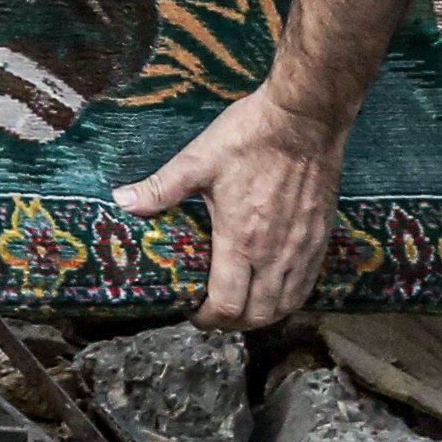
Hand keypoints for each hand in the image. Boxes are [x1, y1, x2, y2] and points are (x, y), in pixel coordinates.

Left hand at [114, 90, 342, 330]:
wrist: (306, 118)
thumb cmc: (252, 136)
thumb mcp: (199, 159)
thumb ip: (161, 187)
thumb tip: (122, 200)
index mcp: (241, 239)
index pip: (227, 305)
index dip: (207, 319)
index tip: (193, 313)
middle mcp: (274, 254)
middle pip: (257, 316)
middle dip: (231, 324)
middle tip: (213, 313)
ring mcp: (301, 249)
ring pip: (285, 306)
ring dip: (261, 316)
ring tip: (242, 306)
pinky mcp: (320, 239)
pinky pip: (306, 286)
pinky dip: (288, 299)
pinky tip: (274, 289)